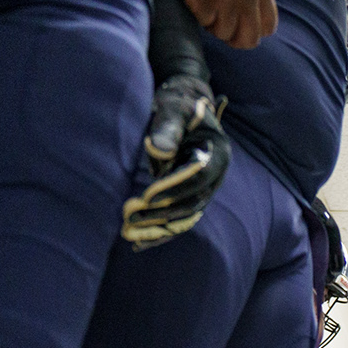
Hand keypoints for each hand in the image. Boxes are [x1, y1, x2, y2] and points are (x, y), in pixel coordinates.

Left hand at [122, 74, 230, 247]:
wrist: (182, 109)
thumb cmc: (178, 105)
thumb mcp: (174, 108)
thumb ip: (168, 126)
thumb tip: (160, 150)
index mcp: (217, 153)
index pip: (199, 177)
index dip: (175, 188)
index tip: (148, 195)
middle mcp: (215, 177)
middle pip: (193, 203)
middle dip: (163, 213)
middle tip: (132, 217)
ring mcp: (203, 190)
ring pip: (185, 217)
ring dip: (159, 228)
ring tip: (130, 233)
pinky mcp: (189, 197)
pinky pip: (177, 220)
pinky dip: (160, 232)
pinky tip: (138, 243)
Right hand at [155, 0, 275, 48]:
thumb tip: (255, 21)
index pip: (269, 27)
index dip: (251, 30)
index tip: (236, 25)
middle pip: (249, 39)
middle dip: (232, 36)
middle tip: (216, 21)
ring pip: (225, 34)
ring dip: (211, 23)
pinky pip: (204, 23)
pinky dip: (196, 14)